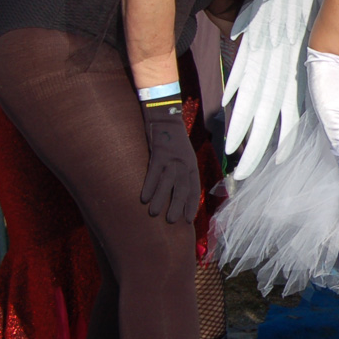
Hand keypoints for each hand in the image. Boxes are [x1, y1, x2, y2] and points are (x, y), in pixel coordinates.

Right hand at [139, 99, 200, 223]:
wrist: (165, 117)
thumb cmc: (172, 140)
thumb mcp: (183, 155)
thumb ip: (182, 171)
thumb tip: (178, 192)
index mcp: (192, 165)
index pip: (194, 188)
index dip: (191, 204)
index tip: (188, 219)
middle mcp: (185, 162)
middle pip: (183, 188)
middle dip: (178, 206)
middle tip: (172, 222)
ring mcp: (172, 157)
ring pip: (169, 182)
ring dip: (161, 199)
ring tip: (154, 213)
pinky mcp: (160, 152)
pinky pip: (154, 172)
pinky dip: (149, 186)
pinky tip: (143, 198)